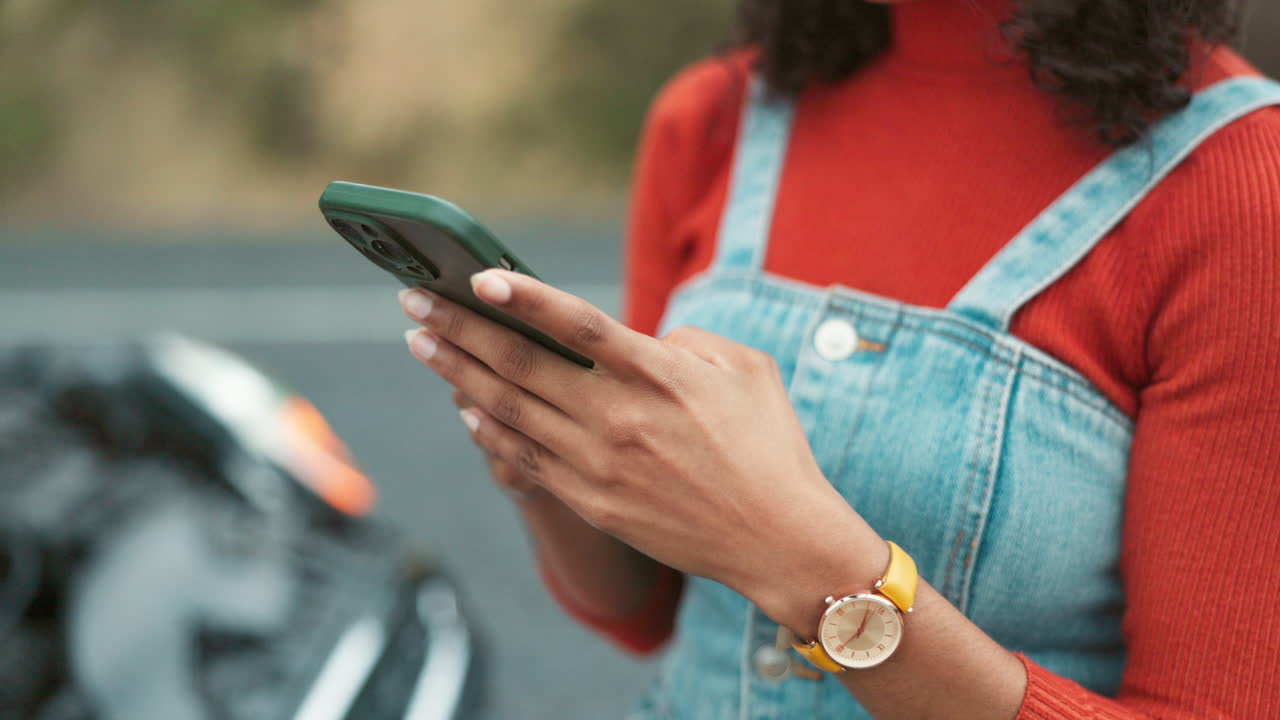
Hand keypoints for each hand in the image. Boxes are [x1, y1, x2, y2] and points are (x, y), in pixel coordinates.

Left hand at [399, 271, 883, 632]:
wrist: (778, 539)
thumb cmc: (769, 446)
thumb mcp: (745, 369)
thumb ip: (683, 340)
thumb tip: (636, 339)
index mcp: (659, 374)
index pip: (575, 324)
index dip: (523, 296)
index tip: (477, 276)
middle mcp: (619, 417)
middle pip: (520, 364)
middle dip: (459, 328)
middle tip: (414, 301)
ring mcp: (599, 464)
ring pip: (510, 409)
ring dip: (458, 374)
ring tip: (422, 344)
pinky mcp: (593, 501)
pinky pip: (525, 458)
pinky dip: (490, 430)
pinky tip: (465, 408)